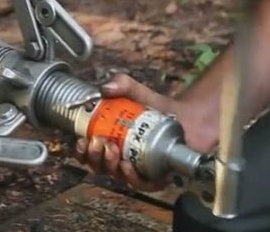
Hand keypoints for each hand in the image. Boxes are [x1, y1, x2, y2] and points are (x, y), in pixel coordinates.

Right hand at [73, 74, 208, 190]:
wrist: (188, 116)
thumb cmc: (159, 107)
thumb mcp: (137, 92)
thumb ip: (122, 84)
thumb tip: (105, 89)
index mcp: (110, 143)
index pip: (88, 154)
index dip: (81, 152)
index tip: (83, 140)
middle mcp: (121, 160)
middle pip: (99, 168)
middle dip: (94, 157)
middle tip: (99, 142)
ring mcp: (138, 170)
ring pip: (116, 177)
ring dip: (109, 165)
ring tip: (113, 150)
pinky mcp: (156, 177)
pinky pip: (141, 184)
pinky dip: (131, 178)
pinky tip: (128, 165)